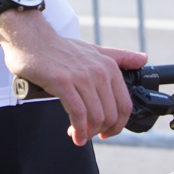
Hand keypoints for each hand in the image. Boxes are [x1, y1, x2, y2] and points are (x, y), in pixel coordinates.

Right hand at [0, 13, 146, 142]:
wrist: (30, 38)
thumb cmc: (59, 48)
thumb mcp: (93, 50)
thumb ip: (119, 56)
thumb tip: (143, 59)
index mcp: (109, 66)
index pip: (124, 105)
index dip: (117, 125)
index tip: (106, 131)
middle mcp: (99, 71)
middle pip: (111, 115)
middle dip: (101, 131)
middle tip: (89, 135)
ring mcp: (81, 77)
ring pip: (96, 117)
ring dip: (88, 133)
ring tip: (78, 135)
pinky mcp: (63, 83)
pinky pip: (78, 114)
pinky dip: (78, 129)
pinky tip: (73, 134)